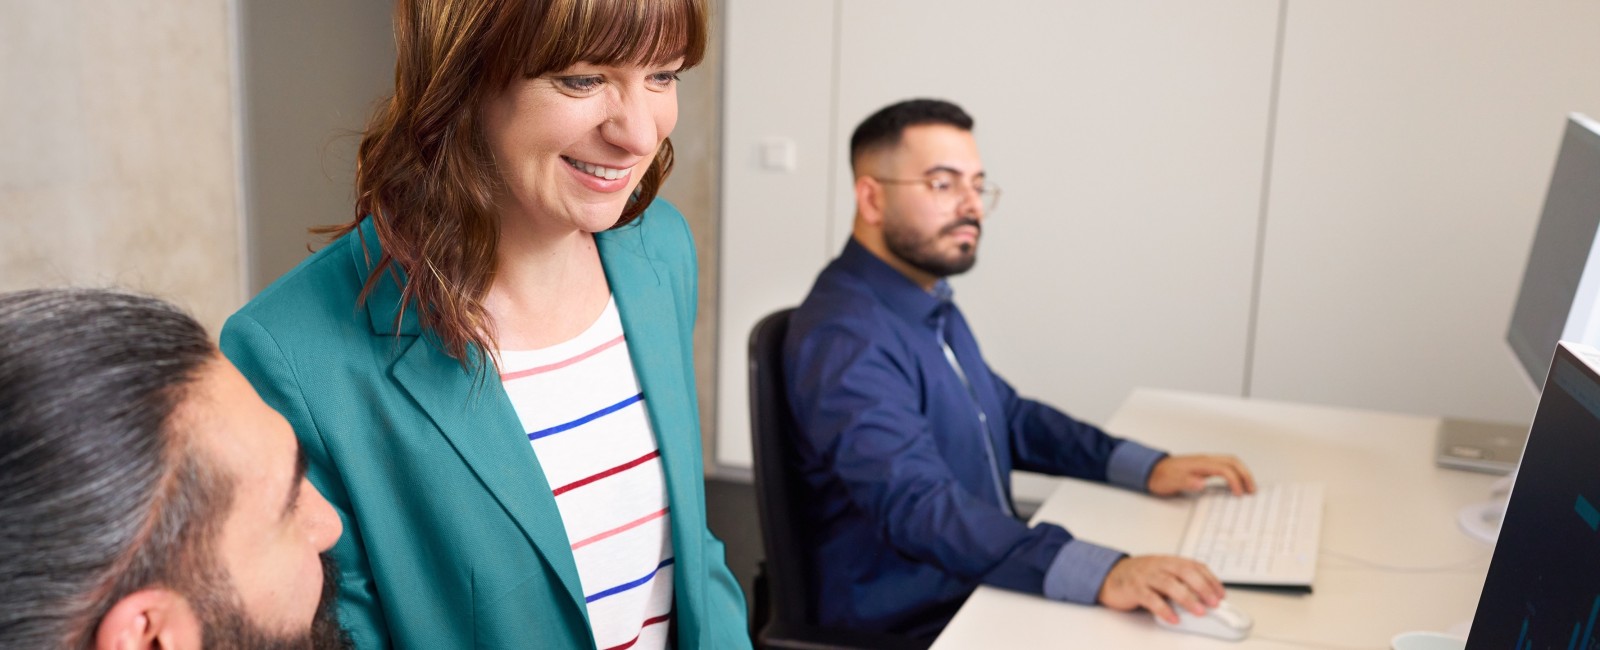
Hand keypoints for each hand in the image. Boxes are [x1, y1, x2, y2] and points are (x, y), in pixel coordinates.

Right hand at [1097, 555, 1224, 624]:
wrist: (1109, 576)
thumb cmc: (1139, 577)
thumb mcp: (1162, 574)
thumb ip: (1179, 583)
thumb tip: (1203, 601)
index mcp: (1169, 561)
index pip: (1194, 566)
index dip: (1210, 580)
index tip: (1221, 594)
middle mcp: (1159, 566)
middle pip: (1184, 572)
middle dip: (1202, 587)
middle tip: (1214, 603)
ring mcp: (1145, 576)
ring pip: (1169, 584)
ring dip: (1187, 598)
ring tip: (1199, 612)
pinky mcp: (1133, 588)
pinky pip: (1150, 598)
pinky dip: (1163, 609)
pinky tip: (1173, 618)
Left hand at [1146, 454, 1254, 496]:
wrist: (1151, 470)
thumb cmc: (1161, 476)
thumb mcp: (1171, 481)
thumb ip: (1186, 482)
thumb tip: (1201, 483)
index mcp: (1200, 463)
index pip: (1224, 469)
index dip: (1234, 481)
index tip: (1238, 494)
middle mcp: (1205, 460)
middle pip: (1232, 462)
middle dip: (1245, 475)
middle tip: (1252, 489)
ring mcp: (1205, 462)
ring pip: (1230, 462)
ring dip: (1242, 473)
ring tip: (1248, 487)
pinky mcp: (1204, 467)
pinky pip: (1224, 467)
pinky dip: (1234, 474)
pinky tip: (1235, 484)